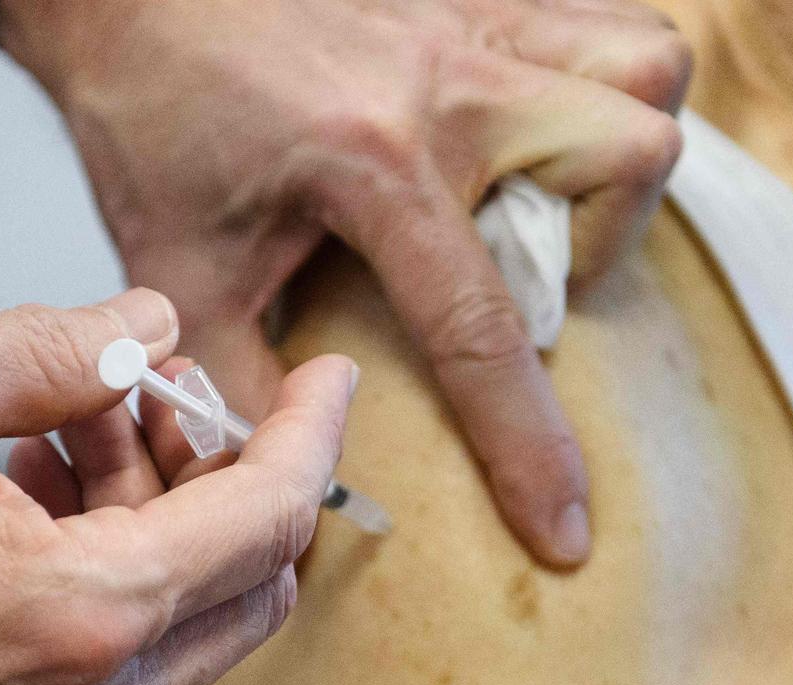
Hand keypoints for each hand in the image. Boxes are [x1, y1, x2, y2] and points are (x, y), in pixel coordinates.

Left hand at [0, 0, 688, 566]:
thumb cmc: (149, 106)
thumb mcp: (182, 265)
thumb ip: (238, 378)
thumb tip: (293, 461)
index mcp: (373, 163)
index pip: (484, 328)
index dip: (530, 446)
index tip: (563, 525)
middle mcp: (447, 82)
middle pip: (629, 154)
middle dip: (605, 244)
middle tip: (528, 271)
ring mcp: (469, 19)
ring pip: (643, 67)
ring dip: (616, 150)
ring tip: (546, 195)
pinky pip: (594, 18)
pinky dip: (594, 78)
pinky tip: (530, 124)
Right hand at [0, 289, 355, 684]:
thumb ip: (55, 342)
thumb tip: (144, 328)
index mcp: (82, 613)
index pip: (268, 514)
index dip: (311, 430)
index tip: (330, 379)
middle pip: (251, 569)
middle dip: (228, 458)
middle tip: (172, 385)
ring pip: (194, 601)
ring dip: (166, 496)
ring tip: (90, 412)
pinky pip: (131, 633)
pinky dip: (122, 546)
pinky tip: (52, 472)